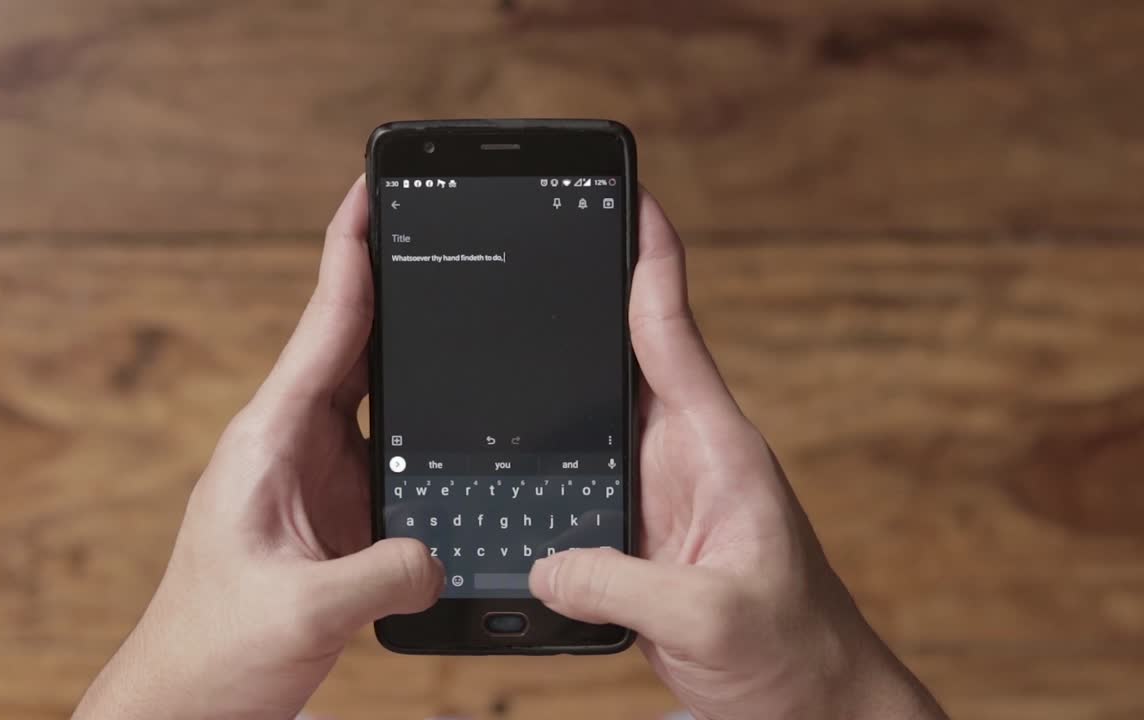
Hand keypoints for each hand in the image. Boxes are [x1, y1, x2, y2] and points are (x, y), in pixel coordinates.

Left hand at [74, 177, 442, 719]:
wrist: (188, 702)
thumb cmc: (212, 650)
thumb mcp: (304, 611)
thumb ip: (382, 574)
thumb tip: (440, 554)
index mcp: (271, 439)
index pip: (323, 325)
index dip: (350, 251)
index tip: (370, 190)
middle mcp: (292, 444)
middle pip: (354, 342)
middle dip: (395, 280)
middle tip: (440, 223)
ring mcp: (315, 475)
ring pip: (376, 393)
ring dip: (414, 351)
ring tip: (466, 304)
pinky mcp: (334, 510)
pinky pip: (389, 447)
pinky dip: (422, 422)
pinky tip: (458, 413)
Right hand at [528, 191, 947, 719]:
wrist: (806, 705)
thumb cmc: (795, 652)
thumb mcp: (713, 617)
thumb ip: (623, 585)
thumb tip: (544, 564)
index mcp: (715, 448)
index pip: (673, 333)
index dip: (650, 260)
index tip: (629, 198)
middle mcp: (680, 458)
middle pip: (617, 363)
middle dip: (576, 307)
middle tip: (524, 252)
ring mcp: (653, 496)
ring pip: (585, 428)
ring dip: (546, 396)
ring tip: (486, 350)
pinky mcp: (632, 538)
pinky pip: (572, 489)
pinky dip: (537, 475)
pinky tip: (499, 469)